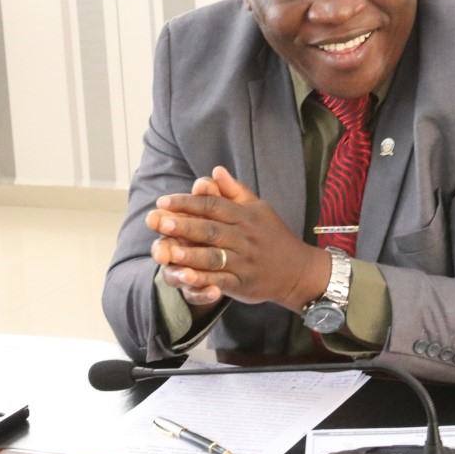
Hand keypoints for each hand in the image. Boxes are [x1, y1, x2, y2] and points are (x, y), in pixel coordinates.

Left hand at [147, 166, 328, 312]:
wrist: (298, 270)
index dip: (188, 203)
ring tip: (164, 250)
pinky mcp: (243, 283)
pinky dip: (202, 280)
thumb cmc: (273, 236)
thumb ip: (234, 191)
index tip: (163, 202)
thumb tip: (215, 170)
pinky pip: (221, 281)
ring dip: (187, 254)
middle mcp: (245, 237)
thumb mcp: (258, 208)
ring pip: (213, 256)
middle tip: (156, 220)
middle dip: (182, 225)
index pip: (213, 206)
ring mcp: (244, 261)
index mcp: (246, 216)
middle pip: (210, 229)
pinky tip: (184, 277)